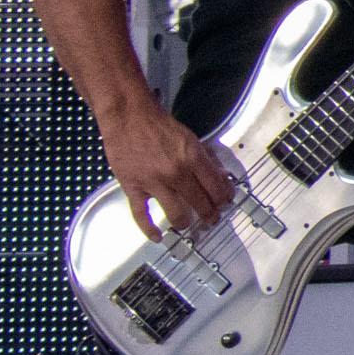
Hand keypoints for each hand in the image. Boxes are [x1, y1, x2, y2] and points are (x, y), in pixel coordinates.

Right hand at [103, 103, 232, 237]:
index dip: (224, 199)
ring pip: (176, 214)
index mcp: (193, 159)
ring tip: (188, 225)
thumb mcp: (191, 138)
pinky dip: (149, 229)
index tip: (225, 203)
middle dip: (210, 214)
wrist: (128, 117)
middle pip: (200, 203)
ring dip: (185, 223)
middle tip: (212, 218)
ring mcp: (154, 182)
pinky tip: (157, 237)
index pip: (216, 188)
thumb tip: (222, 177)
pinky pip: (141, 214)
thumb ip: (207, 159)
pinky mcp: (133, 187)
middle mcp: (176, 173)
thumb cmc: (159, 126)